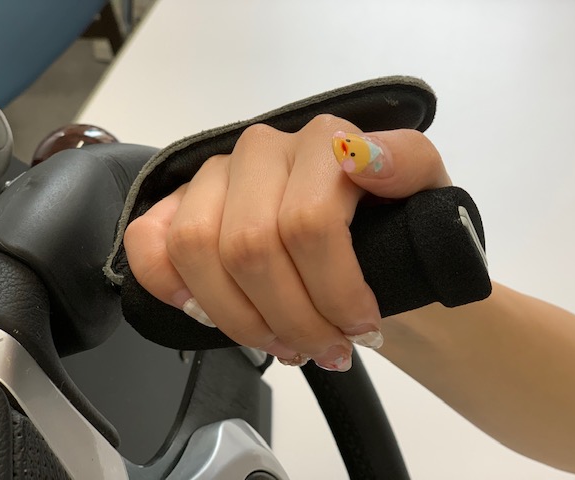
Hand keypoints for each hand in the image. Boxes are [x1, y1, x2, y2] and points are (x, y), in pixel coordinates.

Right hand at [124, 114, 449, 370]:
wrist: (364, 245)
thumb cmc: (393, 229)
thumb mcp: (425, 198)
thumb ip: (410, 167)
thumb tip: (368, 160)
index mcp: (322, 140)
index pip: (309, 223)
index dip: (334, 290)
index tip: (360, 327)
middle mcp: (263, 150)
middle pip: (252, 246)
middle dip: (291, 317)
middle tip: (323, 349)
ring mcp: (217, 175)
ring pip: (199, 248)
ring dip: (240, 317)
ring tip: (281, 342)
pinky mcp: (182, 202)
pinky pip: (149, 238)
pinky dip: (167, 283)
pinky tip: (203, 310)